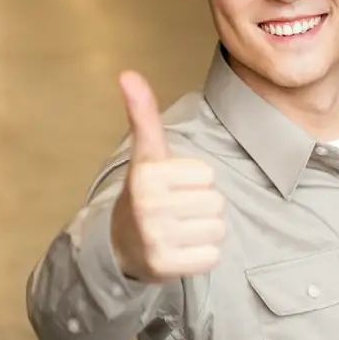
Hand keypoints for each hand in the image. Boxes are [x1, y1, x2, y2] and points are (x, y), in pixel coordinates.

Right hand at [109, 71, 226, 282]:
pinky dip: (202, 255)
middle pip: (216, 202)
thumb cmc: (144, 192)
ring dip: (203, 231)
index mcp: (147, 175)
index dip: (195, 181)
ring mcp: (157, 238)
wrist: (121, 244)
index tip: (172, 186)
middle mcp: (149, 207)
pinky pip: (212, 256)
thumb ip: (143, 114)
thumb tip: (127, 73)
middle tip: (176, 210)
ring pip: (217, 229)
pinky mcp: (166, 266)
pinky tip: (180, 249)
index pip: (208, 176)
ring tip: (178, 229)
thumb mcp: (146, 154)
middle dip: (201, 206)